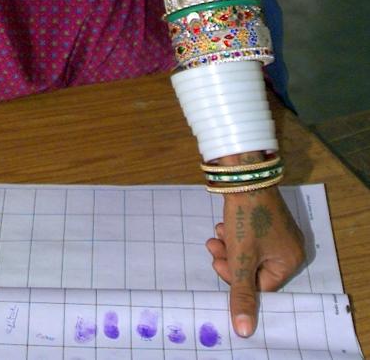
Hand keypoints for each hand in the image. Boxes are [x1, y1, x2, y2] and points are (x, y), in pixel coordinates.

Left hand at [206, 187, 304, 336]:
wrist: (243, 174)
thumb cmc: (246, 217)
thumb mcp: (241, 257)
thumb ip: (242, 294)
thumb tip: (244, 331)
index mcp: (291, 260)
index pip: (262, 286)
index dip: (236, 278)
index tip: (216, 264)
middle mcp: (290, 247)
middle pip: (255, 267)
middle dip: (230, 259)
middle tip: (212, 247)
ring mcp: (280, 232)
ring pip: (249, 251)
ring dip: (229, 246)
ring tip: (215, 235)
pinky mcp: (267, 219)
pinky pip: (251, 236)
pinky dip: (235, 234)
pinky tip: (222, 225)